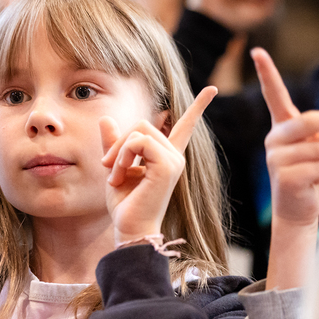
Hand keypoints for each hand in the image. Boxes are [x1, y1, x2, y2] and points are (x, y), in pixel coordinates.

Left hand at [100, 87, 215, 244]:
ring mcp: (173, 160)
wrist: (130, 229)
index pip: (184, 126)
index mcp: (166, 156)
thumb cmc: (125, 204)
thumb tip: (106, 118)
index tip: (212, 89)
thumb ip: (114, 143)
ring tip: (114, 175)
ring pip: (139, 130)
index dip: (198, 107)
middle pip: (142, 123)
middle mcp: (174, 156)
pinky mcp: (167, 165)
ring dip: (118, 151)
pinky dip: (122, 155)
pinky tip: (119, 175)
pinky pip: (139, 142)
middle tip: (107, 165)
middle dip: (119, 142)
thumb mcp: (115, 167)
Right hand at [254, 48, 318, 289]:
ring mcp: (275, 157)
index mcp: (284, 126)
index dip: (266, 73)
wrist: (301, 208)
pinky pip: (315, 166)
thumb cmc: (313, 171)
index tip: (257, 51)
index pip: (274, 95)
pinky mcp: (282, 176)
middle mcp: (275, 138)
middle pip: (310, 120)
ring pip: (318, 146)